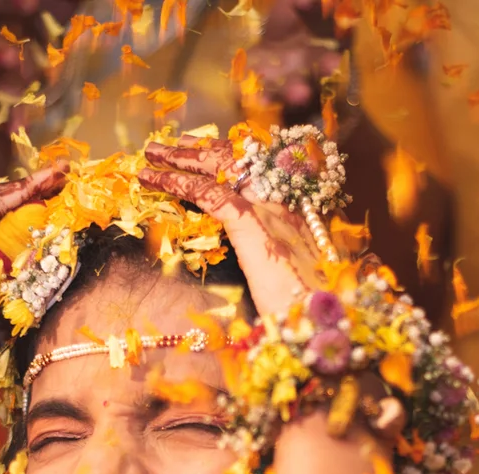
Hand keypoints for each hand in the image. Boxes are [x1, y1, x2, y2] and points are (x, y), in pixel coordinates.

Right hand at [0, 165, 67, 459]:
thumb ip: (5, 338)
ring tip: (56, 171)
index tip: (61, 206)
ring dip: (24, 190)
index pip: (3, 246)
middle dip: (33, 196)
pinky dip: (5, 201)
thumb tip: (30, 329)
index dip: (31, 223)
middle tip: (63, 174)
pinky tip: (31, 185)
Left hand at [138, 137, 331, 319]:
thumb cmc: (314, 307)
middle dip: (198, 149)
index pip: (258, 166)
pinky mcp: (251, 226)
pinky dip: (176, 183)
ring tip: (151, 152)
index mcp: (298, 208)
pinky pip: (207, 194)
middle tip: (166, 144)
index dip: (228, 153)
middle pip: (236, 159)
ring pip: (218, 168)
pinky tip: (153, 179)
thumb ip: (283, 252)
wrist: (327, 324)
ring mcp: (269, 209)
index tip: (203, 147)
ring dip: (180, 158)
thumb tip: (283, 252)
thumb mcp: (299, 271)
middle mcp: (285, 199)